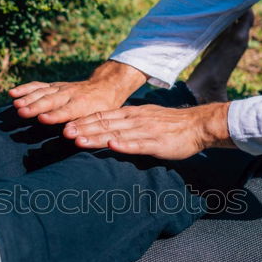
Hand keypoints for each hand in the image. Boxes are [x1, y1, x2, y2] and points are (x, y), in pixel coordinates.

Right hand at [8, 60, 146, 123]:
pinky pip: (38, 86)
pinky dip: (25, 89)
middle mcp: (69, 94)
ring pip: (42, 92)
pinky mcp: (53, 86)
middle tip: (22, 112)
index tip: (42, 119)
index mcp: (82, 105)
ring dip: (28, 98)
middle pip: (50, 100)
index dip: (54, 115)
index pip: (66, 110)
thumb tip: (71, 137)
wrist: (104, 87)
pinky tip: (11, 93)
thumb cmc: (101, 109)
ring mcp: (60, 89)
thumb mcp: (100, 119)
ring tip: (15, 105)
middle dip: (35, 106)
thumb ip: (86, 127)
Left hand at [63, 102, 233, 159]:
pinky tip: (112, 146)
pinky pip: (138, 144)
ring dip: (96, 137)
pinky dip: (125, 145)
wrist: (197, 125)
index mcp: (130, 115)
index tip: (65, 127)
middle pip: (104, 124)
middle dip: (83, 129)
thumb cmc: (169, 125)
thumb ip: (126, 125)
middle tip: (64, 134)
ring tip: (78, 140)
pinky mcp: (156, 143)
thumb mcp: (144, 120)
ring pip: (116, 133)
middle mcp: (134, 120)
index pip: (102, 117)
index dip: (83, 122)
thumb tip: (107, 132)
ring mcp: (145, 131)